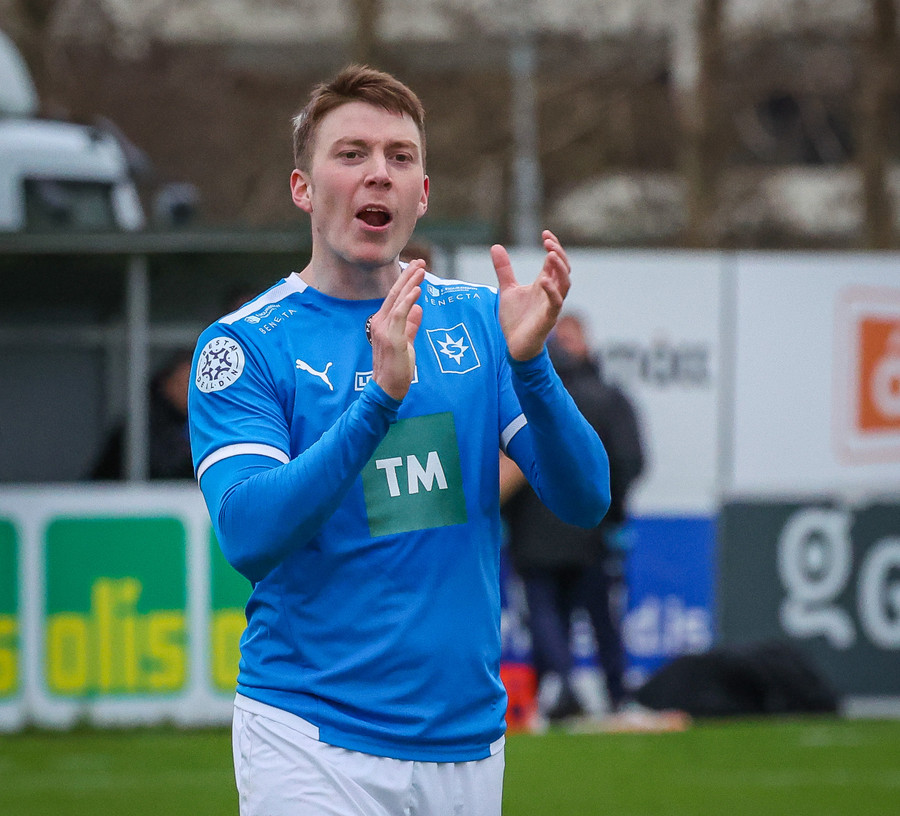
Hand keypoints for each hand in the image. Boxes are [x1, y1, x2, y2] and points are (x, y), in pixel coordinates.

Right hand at [370, 260, 424, 399]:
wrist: (387, 388)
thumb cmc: (396, 369)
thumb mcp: (406, 343)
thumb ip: (411, 326)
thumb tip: (419, 309)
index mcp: (383, 323)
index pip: (395, 298)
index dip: (406, 282)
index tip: (417, 269)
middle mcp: (380, 322)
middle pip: (395, 293)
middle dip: (408, 276)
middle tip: (420, 261)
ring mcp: (384, 329)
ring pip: (398, 300)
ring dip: (410, 283)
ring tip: (421, 269)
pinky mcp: (391, 337)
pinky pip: (400, 314)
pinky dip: (409, 301)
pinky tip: (417, 290)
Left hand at [491, 230, 570, 360]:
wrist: (514, 345)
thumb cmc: (516, 319)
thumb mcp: (507, 289)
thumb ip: (504, 269)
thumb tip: (496, 246)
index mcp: (544, 284)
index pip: (554, 261)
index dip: (553, 246)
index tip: (545, 233)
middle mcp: (551, 293)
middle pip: (564, 269)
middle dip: (559, 254)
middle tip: (548, 242)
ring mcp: (551, 305)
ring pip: (565, 284)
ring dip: (560, 268)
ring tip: (550, 254)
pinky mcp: (548, 319)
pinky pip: (556, 303)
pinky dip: (552, 291)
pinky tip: (544, 280)